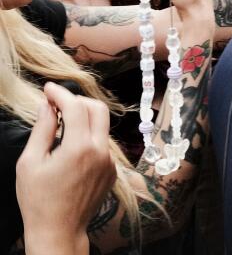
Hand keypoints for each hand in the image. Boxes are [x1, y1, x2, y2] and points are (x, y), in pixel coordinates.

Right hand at [17, 83, 115, 251]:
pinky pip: (103, 144)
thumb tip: (47, 105)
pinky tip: (71, 148)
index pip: (76, 106)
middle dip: (78, 100)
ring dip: (84, 119)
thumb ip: (42, 130)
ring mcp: (110, 161)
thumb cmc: (38, 199)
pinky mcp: (112, 170)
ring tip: (61, 125)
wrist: (59, 231)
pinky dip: (88, 137)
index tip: (48, 88)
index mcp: (79, 148)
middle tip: (57, 103)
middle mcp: (101, 151)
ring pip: (102, 127)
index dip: (61, 93)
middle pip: (98, 109)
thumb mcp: (30, 163)